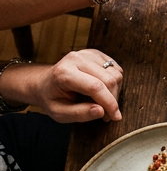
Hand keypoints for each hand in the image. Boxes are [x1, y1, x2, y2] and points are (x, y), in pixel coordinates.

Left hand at [5, 50, 122, 121]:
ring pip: (116, 74)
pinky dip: (115, 84)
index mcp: (64, 73)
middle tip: (108, 114)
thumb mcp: (59, 113)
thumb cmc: (52, 99)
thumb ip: (79, 114)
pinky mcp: (96, 53)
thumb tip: (102, 111)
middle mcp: (77, 59)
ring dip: (115, 92)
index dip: (109, 103)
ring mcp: (88, 54)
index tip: (116, 117)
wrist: (45, 83)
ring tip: (104, 103)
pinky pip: (116, 69)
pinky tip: (104, 91)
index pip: (95, 87)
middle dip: (113, 99)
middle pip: (109, 80)